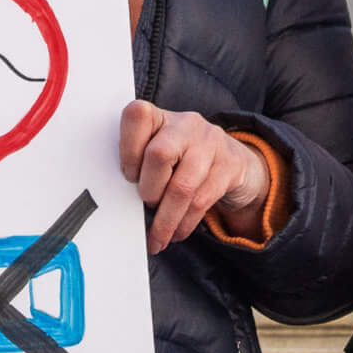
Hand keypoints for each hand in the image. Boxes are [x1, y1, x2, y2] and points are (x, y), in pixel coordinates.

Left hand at [119, 100, 269, 253]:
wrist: (233, 161)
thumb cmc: (184, 160)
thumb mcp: (161, 151)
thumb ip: (140, 165)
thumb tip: (119, 202)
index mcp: (161, 117)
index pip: (137, 116)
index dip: (128, 150)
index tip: (128, 176)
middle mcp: (186, 125)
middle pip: (160, 155)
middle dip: (149, 190)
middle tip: (146, 205)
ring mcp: (211, 143)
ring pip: (182, 186)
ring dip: (165, 219)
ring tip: (158, 236)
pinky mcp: (230, 166)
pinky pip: (201, 202)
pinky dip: (183, 224)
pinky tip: (176, 232)